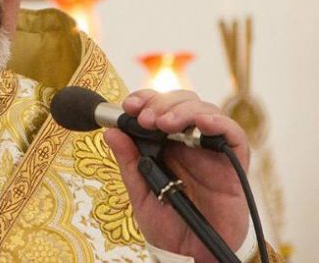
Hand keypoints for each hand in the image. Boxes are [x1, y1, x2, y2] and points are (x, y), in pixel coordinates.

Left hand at [104, 89, 249, 261]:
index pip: (159, 107)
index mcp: (166, 144)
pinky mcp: (233, 167)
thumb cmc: (166, 226)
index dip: (146, 99)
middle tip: (146, 118)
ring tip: (165, 123)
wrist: (189, 258)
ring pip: (205, 111)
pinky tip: (202, 123)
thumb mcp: (140, 192)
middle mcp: (190, 143)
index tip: (129, 106)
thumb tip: (110, 132)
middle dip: (162, 103)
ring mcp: (211, 152)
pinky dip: (219, 123)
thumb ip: (128, 162)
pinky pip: (234, 136)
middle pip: (182, 103)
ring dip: (183, 110)